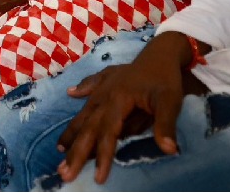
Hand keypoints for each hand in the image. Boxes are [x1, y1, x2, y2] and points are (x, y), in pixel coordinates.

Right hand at [55, 31, 205, 184]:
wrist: (163, 52)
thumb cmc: (166, 79)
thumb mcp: (170, 102)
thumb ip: (166, 125)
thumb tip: (168, 150)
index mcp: (118, 101)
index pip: (108, 134)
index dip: (103, 157)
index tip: (98, 178)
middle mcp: (105, 95)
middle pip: (88, 127)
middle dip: (76, 151)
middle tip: (64, 172)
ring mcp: (104, 85)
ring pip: (85, 112)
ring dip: (72, 131)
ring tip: (59, 148)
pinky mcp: (108, 78)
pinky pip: (91, 86)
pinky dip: (82, 89)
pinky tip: (72, 93)